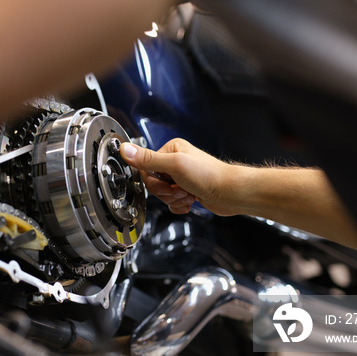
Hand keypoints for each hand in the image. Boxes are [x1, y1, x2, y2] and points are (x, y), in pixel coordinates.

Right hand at [120, 138, 237, 215]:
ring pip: (163, 195)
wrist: (230, 193)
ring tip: (188, 194)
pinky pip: (172, 203)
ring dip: (174, 199)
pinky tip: (190, 201)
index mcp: (170, 150)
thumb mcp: (174, 165)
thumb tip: (125, 149)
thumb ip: (148, 159)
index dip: (155, 181)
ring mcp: (181, 177)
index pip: (146, 168)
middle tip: (180, 189)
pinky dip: (179, 206)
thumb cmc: (209, 175)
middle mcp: (175, 162)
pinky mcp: (186, 190)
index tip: (168, 183)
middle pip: (154, 183)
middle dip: (167, 192)